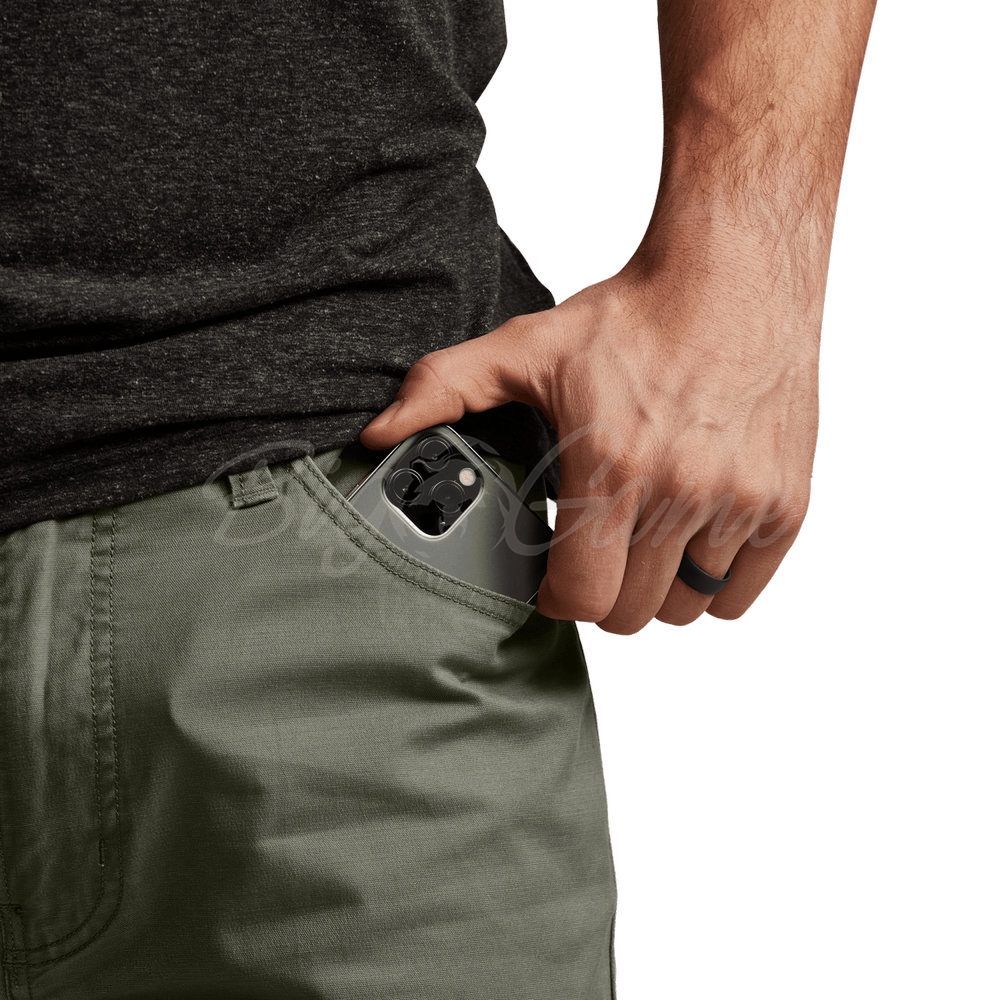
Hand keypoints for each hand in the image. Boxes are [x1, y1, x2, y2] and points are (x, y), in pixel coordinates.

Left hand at [360, 245, 818, 631]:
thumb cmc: (633, 315)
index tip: (552, 578)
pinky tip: (693, 536)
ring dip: (657, 589)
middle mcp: (682, 493)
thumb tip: (376, 434)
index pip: (582, 598)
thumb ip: (444, 392)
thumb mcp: (526, 349)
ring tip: (643, 542)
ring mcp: (740, 502)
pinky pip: (740, 590)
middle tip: (595, 553)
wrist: (734, 275)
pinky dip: (715, 579)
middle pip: (632, 613)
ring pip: (686, 608)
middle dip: (603, 592)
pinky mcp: (785, 503)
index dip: (557, 597)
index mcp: (612, 466)